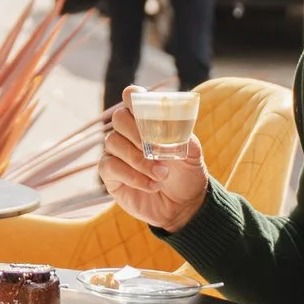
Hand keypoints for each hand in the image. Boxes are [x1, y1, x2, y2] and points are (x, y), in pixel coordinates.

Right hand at [99, 94, 208, 231]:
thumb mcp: (193, 153)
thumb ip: (183, 136)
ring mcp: (116, 152)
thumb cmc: (187, 173)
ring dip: (139, 159)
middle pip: (119, 117)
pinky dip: (133, 176)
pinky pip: (110, 166)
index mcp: (147, 120)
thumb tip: (171, 127)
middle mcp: (128, 132)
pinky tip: (152, 186)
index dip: (134, 98)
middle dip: (137, 133)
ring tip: (162, 174)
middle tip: (155, 150)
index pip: (132, 97)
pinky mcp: (110, 174)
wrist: (184, 206)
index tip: (146, 110)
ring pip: (113, 142)